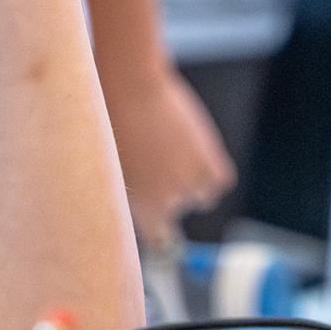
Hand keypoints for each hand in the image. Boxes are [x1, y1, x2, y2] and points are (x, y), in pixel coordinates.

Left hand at [104, 64, 234, 249]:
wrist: (130, 87)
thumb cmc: (111, 116)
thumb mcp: (111, 159)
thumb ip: (133, 185)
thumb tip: (150, 197)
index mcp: (139, 207)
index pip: (159, 242)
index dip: (161, 230)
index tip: (162, 226)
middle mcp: (167, 203)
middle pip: (176, 208)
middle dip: (169, 188)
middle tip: (155, 155)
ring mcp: (190, 185)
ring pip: (201, 195)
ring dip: (191, 176)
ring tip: (171, 145)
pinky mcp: (212, 167)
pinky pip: (219, 180)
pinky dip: (211, 165)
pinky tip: (191, 143)